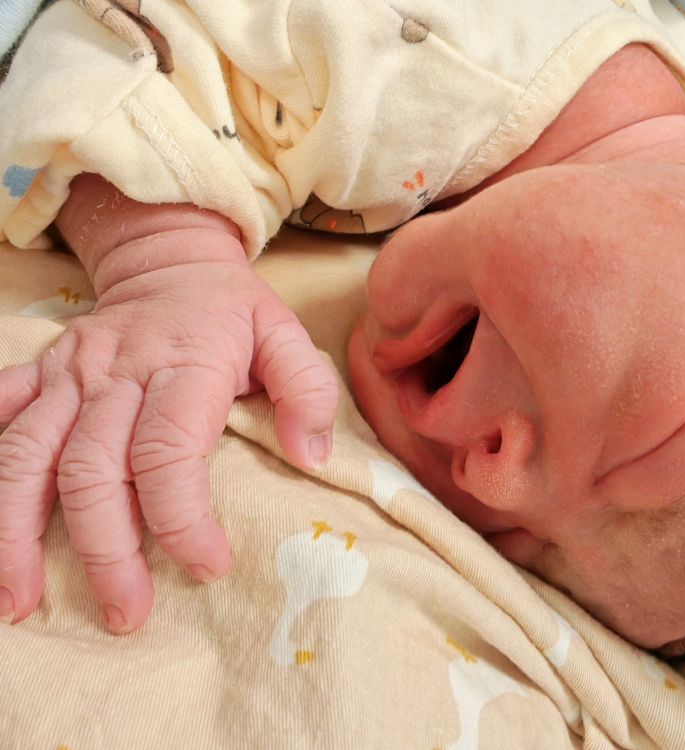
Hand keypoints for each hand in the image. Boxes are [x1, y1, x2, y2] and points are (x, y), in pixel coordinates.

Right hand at [0, 230, 338, 631]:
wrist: (170, 262)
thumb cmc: (234, 312)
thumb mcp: (286, 335)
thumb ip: (308, 389)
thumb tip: (313, 455)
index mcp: (184, 365)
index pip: (168, 452)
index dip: (182, 517)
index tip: (208, 566)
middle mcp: (115, 373)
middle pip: (92, 470)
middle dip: (104, 549)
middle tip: (125, 613)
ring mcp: (68, 375)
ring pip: (26, 457)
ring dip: (15, 534)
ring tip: (18, 604)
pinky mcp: (38, 375)